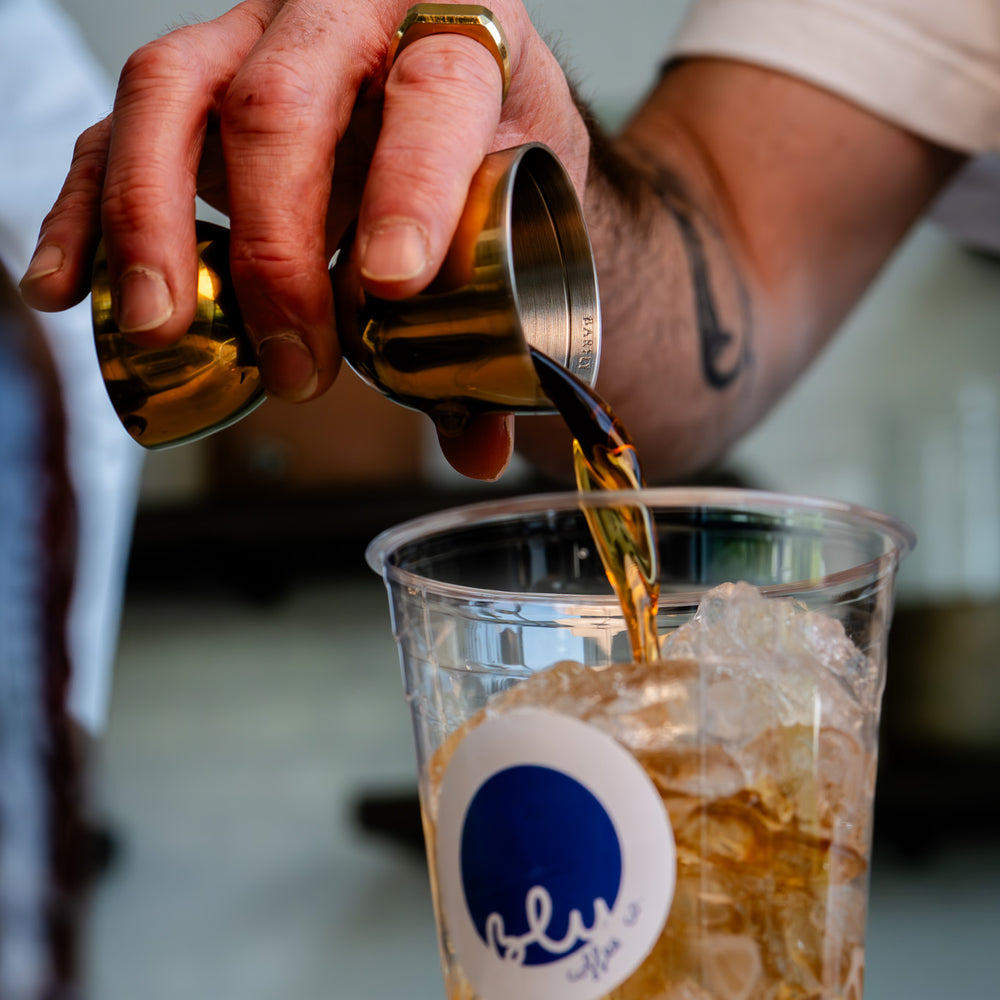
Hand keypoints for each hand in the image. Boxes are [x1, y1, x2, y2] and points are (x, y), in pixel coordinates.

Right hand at [19, 0, 588, 478]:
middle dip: (275, 248)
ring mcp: (252, 35)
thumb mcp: (511, 218)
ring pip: (173, 94)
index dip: (411, 186)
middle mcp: (346, 15)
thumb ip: (493, 328)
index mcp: (461, 33)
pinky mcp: (188, 80)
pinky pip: (112, 129)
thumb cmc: (483, 151)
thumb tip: (478, 449)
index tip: (390, 285)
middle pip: (283, 102)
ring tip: (160, 327)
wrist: (448, 91)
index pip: (435, 91)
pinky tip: (67, 286)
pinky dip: (84, 212)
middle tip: (294, 364)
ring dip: (153, 221)